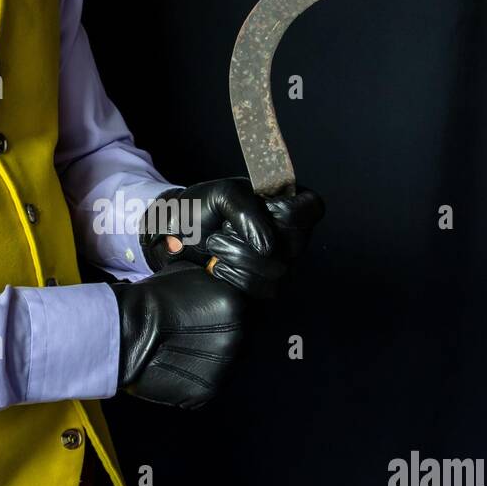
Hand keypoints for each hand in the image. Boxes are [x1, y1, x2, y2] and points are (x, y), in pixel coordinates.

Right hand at [110, 264, 246, 408]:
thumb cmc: (152, 299)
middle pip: (235, 341)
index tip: (206, 318)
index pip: (240, 312)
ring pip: (222, 365)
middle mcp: (235, 337)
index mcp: (234, 305)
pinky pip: (205, 385)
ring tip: (181, 352)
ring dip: (206, 360)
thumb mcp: (188, 272)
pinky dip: (193, 379)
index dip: (222, 316)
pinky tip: (176, 368)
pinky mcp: (206, 390)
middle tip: (191, 336)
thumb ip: (211, 280)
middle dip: (217, 338)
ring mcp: (223, 366)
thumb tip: (218, 275)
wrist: (127, 329)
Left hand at [139, 178, 324, 296]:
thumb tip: (268, 247)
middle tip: (223, 228)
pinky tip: (217, 267)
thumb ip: (248, 211)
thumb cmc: (199, 208)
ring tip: (215, 245)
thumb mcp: (223, 194)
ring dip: (239, 257)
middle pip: (295, 243)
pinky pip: (266, 291)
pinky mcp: (264, 286)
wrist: (174, 236)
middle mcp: (289, 234)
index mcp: (286, 203)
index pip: (311, 208)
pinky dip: (236, 278)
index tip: (257, 208)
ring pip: (279, 270)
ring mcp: (280, 262)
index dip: (285, 213)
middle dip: (250, 237)